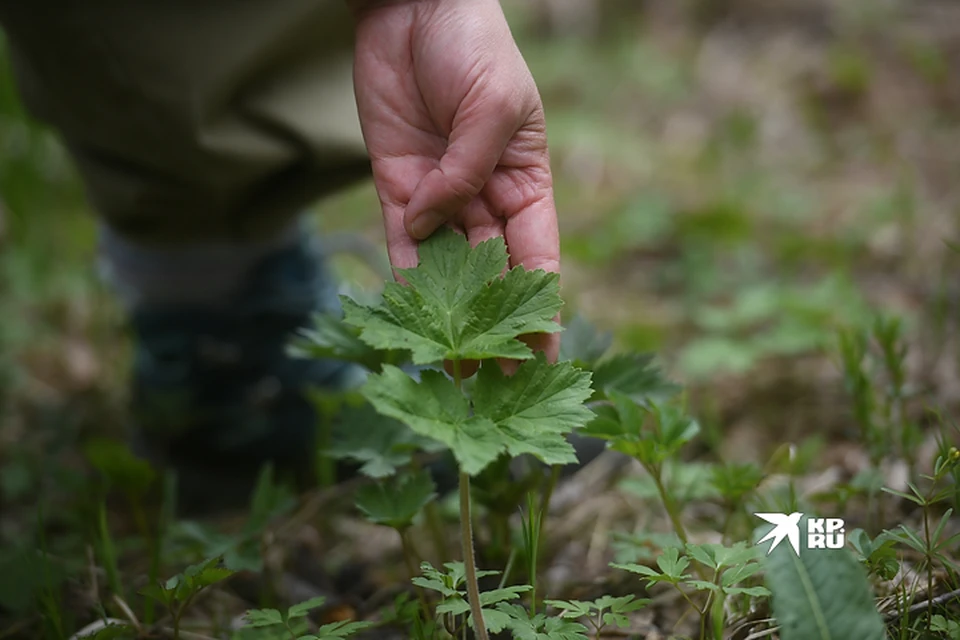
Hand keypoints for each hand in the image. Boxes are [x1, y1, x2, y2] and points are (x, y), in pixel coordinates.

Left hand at [351, 0, 560, 362]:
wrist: (415, 7)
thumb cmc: (474, 47)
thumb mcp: (493, 105)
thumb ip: (467, 170)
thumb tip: (433, 226)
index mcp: (526, 182)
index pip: (538, 258)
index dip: (542, 310)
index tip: (545, 358)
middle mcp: (484, 197)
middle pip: (491, 274)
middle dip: (490, 324)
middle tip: (487, 377)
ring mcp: (439, 194)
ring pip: (445, 267)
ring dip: (445, 314)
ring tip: (446, 363)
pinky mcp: (396, 184)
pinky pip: (400, 239)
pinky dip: (403, 274)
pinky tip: (406, 314)